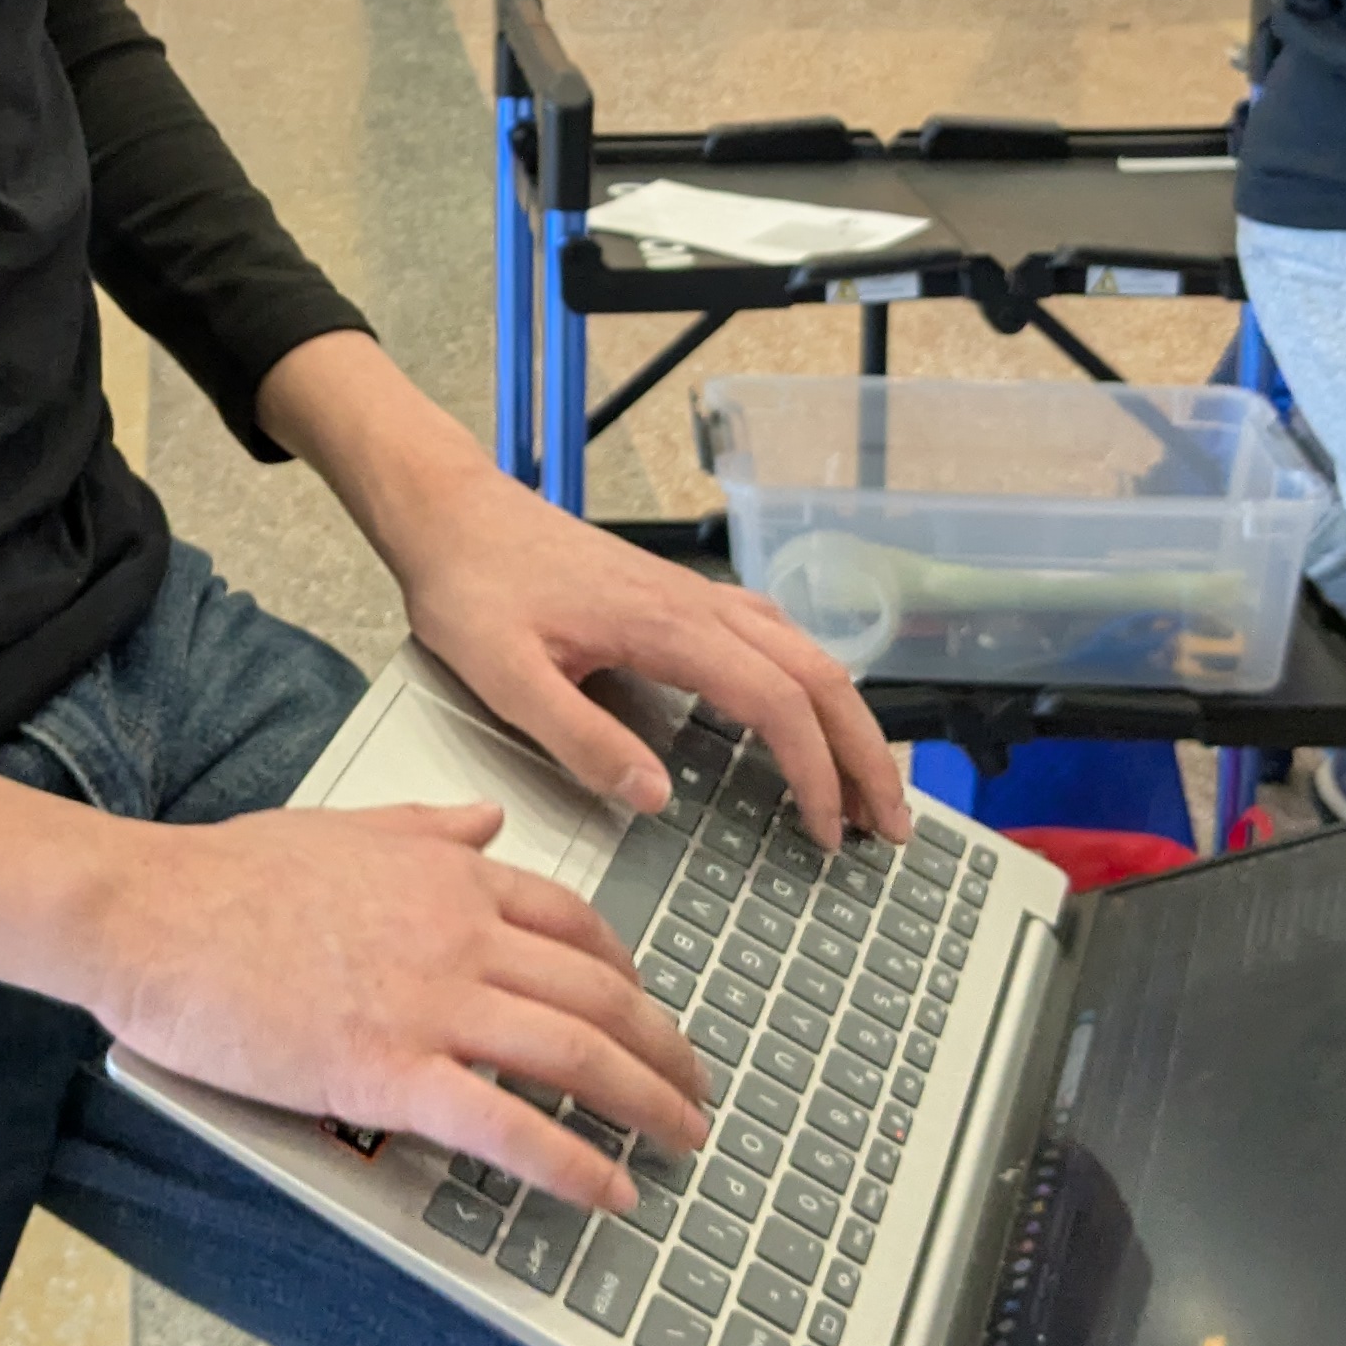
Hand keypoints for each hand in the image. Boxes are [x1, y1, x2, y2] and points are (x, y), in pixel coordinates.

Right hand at [0, 727, 704, 1210]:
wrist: (149, 911)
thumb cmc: (227, 873)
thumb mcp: (343, 825)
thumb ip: (426, 826)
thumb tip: (485, 821)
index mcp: (450, 875)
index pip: (575, 924)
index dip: (630, 975)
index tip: (649, 1011)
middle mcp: (461, 933)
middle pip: (600, 992)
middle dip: (664, 1048)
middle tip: (695, 1091)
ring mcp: (429, 1003)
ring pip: (577, 1052)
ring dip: (647, 1102)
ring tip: (683, 1143)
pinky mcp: (387, 1073)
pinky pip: (507, 1126)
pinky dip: (572, 1164)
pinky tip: (610, 1193)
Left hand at [258, 332, 909, 850]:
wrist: (452, 514)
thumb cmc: (472, 589)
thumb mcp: (507, 677)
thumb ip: (581, 738)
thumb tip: (657, 797)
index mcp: (667, 627)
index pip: (776, 702)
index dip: (814, 771)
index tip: (828, 831)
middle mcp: (698, 605)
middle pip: (818, 674)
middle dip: (865, 753)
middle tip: (892, 825)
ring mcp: (694, 595)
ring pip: (806, 652)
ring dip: (848, 719)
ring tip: (868, 785)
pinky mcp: (680, 595)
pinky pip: (773, 633)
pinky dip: (811, 680)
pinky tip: (809, 708)